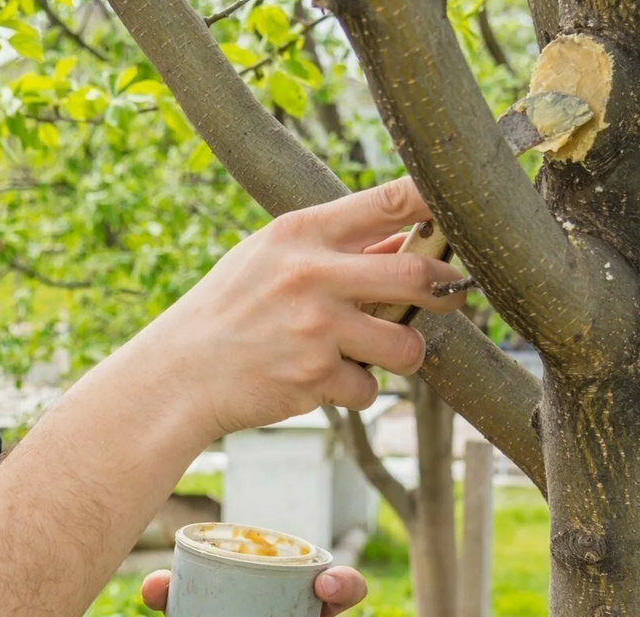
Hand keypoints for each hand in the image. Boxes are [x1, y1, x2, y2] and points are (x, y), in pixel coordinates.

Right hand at [151, 176, 465, 437]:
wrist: (177, 374)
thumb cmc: (227, 311)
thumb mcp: (267, 259)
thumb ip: (331, 250)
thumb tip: (402, 246)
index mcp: (299, 232)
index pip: (387, 201)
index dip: (436, 202)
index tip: (463, 212)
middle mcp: (311, 274)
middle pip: (418, 275)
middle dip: (445, 292)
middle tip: (448, 298)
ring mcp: (315, 327)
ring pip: (405, 345)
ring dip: (401, 354)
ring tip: (367, 353)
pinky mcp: (314, 377)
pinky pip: (368, 389)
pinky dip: (354, 391)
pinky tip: (319, 382)